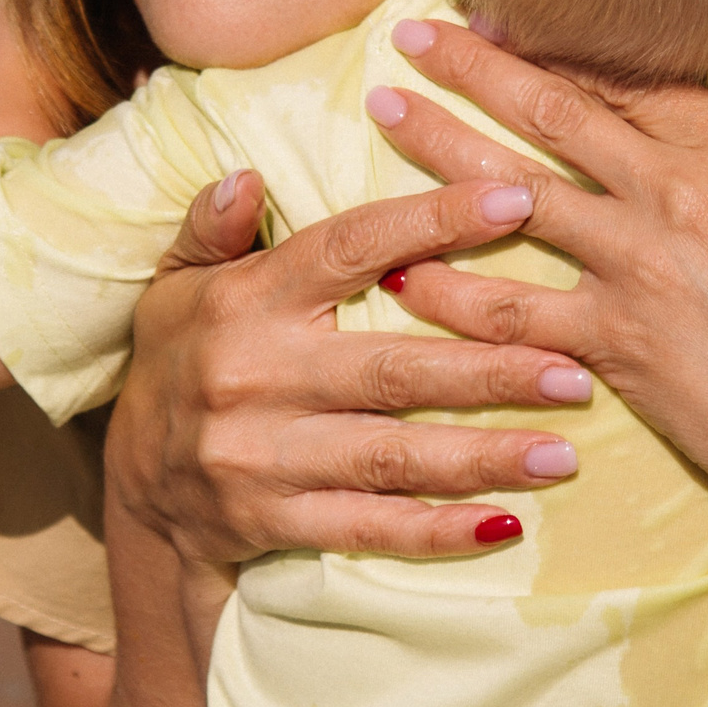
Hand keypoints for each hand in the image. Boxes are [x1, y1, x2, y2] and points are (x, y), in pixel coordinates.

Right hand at [102, 170, 598, 564]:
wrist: (131, 475)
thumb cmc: (184, 352)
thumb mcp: (179, 276)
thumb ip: (212, 223)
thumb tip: (246, 175)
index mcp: (248, 300)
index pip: (350, 249)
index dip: (434, 222)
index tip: (518, 203)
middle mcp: (257, 377)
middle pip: (394, 368)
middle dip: (492, 368)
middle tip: (576, 365)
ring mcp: (264, 457)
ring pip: (393, 456)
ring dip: (484, 455)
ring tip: (564, 449)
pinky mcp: (272, 522)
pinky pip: (367, 529)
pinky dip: (435, 531)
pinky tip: (504, 523)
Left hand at [364, 0, 707, 553]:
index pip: (634, 77)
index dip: (564, 43)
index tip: (508, 15)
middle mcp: (672, 190)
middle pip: (554, 111)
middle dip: (473, 67)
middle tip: (408, 34)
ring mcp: (632, 263)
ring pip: (512, 188)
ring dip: (438, 147)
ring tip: (379, 111)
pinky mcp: (607, 338)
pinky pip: (509, 306)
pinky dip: (448, 286)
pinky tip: (396, 263)